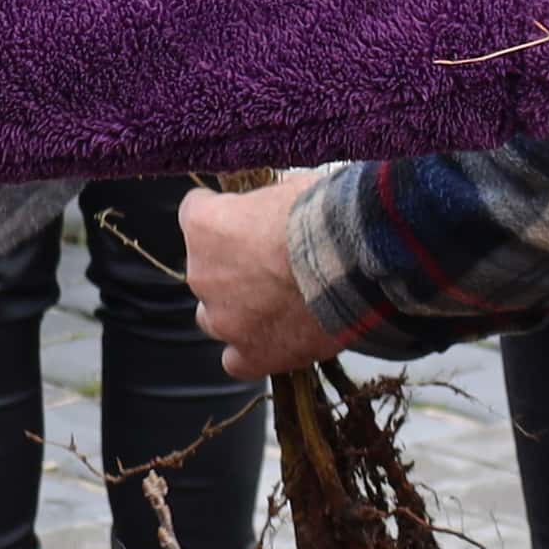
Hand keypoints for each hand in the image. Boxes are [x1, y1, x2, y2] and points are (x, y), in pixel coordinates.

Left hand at [177, 177, 348, 379]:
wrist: (354, 260)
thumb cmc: (324, 215)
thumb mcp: (288, 188)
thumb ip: (266, 206)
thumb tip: (276, 211)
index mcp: (204, 225)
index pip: (195, 212)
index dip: (223, 213)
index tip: (242, 214)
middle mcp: (202, 274)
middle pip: (205, 271)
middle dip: (232, 267)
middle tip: (272, 263)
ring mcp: (225, 319)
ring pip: (214, 318)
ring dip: (236, 310)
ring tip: (276, 304)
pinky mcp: (253, 354)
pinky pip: (236, 361)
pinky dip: (251, 351)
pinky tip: (275, 339)